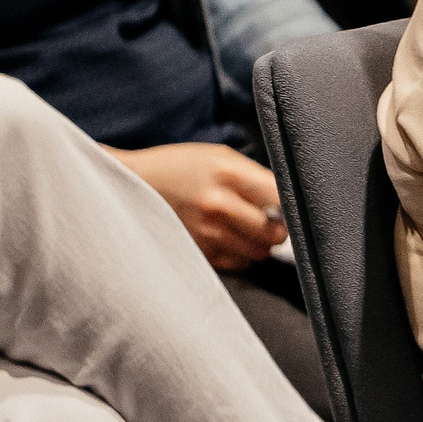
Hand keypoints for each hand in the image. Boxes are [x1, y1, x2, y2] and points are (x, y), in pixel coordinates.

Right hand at [112, 142, 284, 269]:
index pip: (281, 198)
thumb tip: (287, 203)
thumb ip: (255, 179)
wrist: (132, 184)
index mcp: (228, 174)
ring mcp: (205, 233)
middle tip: (269, 221)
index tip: (288, 206)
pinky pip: (237, 264)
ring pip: (258, 253)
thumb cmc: (181, 168)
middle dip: (277, 229)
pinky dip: (239, 255)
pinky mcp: (196, 253)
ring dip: (258, 244)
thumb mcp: (220, 157)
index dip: (290, 205)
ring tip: (245, 228)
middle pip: (274, 233)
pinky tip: (227, 238)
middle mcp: (217, 205)